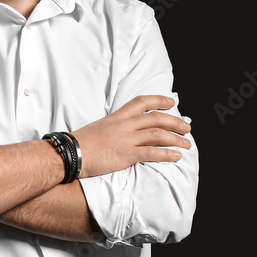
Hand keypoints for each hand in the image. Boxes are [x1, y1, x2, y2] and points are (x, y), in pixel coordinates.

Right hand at [72, 95, 190, 177]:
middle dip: (175, 121)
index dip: (159, 100)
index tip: (171, 102)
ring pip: (158, 134)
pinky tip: (176, 156)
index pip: (141, 102)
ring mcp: (126, 139)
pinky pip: (152, 153)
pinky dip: (167, 154)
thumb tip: (125, 133)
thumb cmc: (80, 143)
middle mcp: (124, 125)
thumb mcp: (98, 128)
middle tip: (187, 127)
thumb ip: (114, 128)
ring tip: (187, 144)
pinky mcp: (126, 155)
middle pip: (156, 118)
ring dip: (176, 139)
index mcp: (117, 117)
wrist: (69, 153)